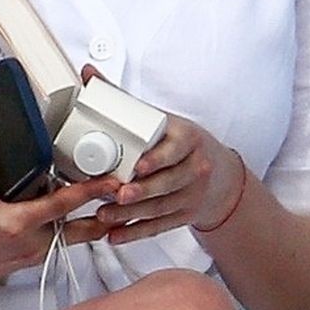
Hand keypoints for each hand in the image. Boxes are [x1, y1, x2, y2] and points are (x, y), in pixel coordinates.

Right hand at [0, 93, 129, 295]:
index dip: (92, 191)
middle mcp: (31, 243)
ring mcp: (32, 256)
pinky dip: (70, 232)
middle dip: (105, 213)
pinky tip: (74, 219)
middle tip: (124, 195)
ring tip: (109, 206)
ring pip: (73, 240)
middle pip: (82, 229)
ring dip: (90, 224)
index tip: (113, 180)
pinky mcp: (28, 262)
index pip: (64, 204)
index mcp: (18, 223)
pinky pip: (58, 247)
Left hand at [87, 98, 244, 244]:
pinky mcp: (185, 215)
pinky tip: (117, 236)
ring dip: (132, 214)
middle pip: (167, 182)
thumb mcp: (161, 119)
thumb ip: (122, 99)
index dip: (157, 159)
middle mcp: (194, 167)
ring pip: (161, 207)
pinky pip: (160, 227)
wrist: (220, 176)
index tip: (139, 166)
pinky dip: (137, 233)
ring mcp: (192, 194)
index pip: (174, 150)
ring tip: (106, 215)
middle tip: (118, 194)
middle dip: (141, 191)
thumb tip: (88, 74)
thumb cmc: (181, 142)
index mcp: (187, 139)